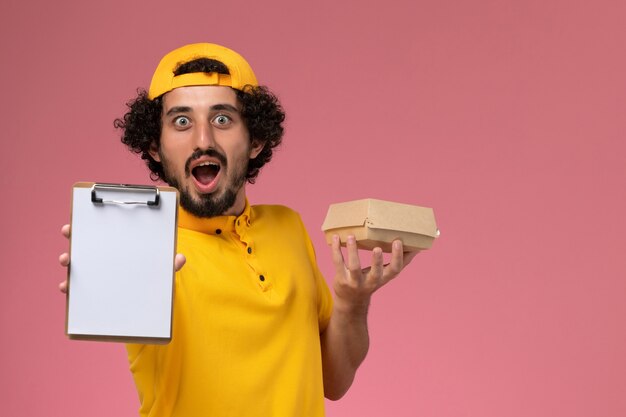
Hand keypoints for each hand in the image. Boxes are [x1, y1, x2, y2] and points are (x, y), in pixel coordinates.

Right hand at [58, 224, 186, 292]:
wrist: (148, 305)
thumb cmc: (152, 280)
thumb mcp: (161, 271)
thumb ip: (169, 264)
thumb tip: (180, 258)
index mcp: (120, 247)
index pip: (103, 231)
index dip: (90, 222)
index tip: (82, 217)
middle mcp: (105, 258)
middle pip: (85, 243)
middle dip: (74, 236)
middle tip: (70, 232)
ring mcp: (96, 274)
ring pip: (77, 264)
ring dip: (68, 260)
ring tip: (68, 260)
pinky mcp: (92, 292)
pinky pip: (77, 287)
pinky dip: (70, 286)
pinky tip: (66, 286)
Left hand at [330, 234, 417, 310]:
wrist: (350, 302)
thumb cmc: (371, 281)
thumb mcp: (385, 275)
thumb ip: (400, 262)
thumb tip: (418, 248)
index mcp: (383, 278)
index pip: (394, 270)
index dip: (397, 257)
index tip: (398, 242)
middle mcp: (370, 282)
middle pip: (375, 273)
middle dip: (377, 261)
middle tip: (378, 248)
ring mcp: (355, 281)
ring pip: (354, 266)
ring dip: (352, 251)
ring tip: (351, 236)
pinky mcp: (341, 279)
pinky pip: (338, 263)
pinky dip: (336, 250)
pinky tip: (336, 238)